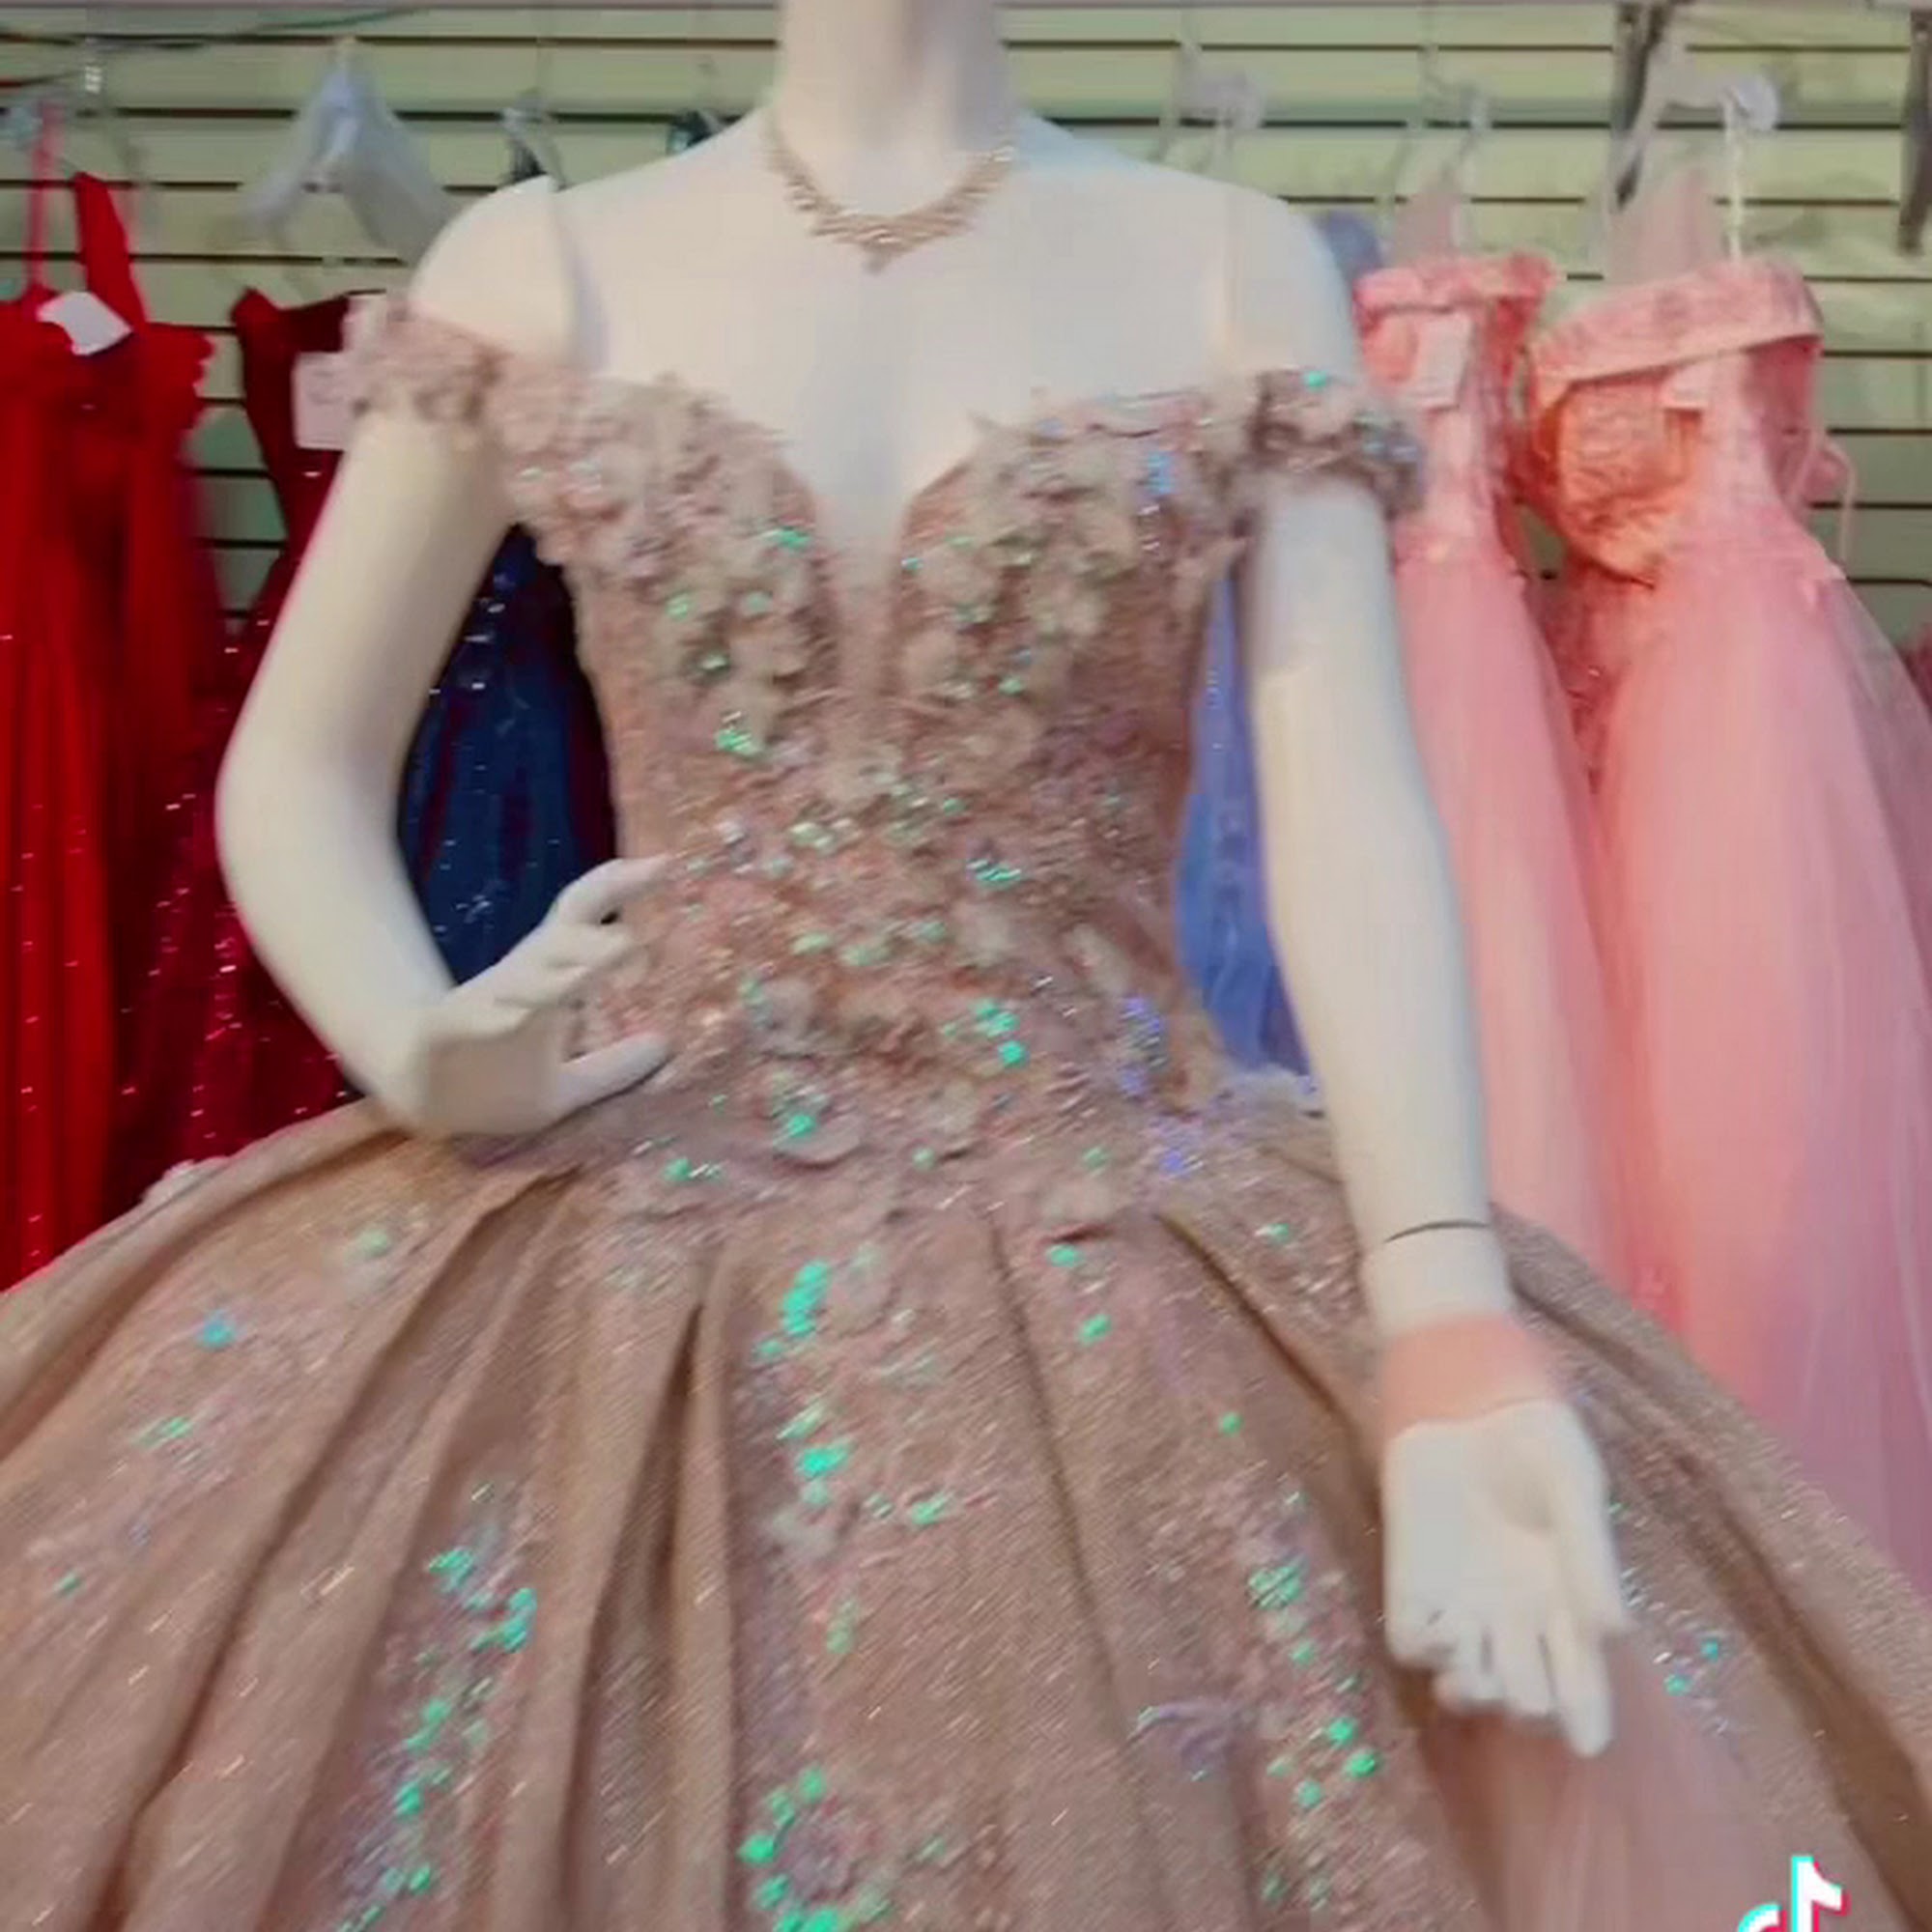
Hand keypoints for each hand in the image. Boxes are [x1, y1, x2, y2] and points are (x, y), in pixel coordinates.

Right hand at [381, 857, 670, 1137]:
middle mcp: (522, 982)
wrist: (420, 1100)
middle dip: (597, 929)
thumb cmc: (496, 1080)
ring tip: (599, 967)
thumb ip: (612, 1068)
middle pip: (561, 940)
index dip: (620, 887)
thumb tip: (664, 1047)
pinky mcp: (448, 1034)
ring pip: (525, 981)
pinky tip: (518, 1019)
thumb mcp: (563, 1086)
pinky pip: (471, 1021)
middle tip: (642, 928)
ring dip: (560, 974)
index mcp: (550, 980)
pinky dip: (494, 1018)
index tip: (666, 864)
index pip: (585, 920)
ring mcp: (486, 1007)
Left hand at [1376, 1312, 1626, 1757]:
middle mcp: (1514, 1611)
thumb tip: (1613, 1633)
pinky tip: (1439, 1637)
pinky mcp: (1410, 1577)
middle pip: (1524, 1687)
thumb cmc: (1535, 1437)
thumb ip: (1591, 1557)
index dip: (1586, 1713)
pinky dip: (1423, 1648)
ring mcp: (1461, 1599)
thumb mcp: (1574, 1488)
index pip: (1581, 1675)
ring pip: (1467, 1676)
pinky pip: (1410, 1636)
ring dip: (1471, 1691)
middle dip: (1524, 1703)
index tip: (1589, 1746)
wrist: (1467, 1392)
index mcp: (1565, 1598)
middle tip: (1524, 1698)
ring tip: (1474, 1680)